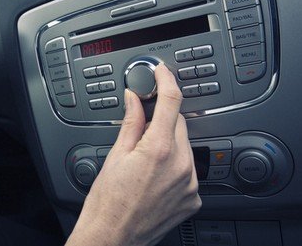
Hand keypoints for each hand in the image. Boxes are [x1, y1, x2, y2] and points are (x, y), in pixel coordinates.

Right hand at [66, 64, 200, 245]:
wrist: (112, 236)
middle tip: (140, 129)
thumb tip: (134, 99)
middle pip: (178, 124)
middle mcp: (181, 165)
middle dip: (161, 120)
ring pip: (185, 147)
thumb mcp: (115, 155)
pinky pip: (188, 170)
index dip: (166, 80)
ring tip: (144, 162)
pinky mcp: (194, 199)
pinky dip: (175, 166)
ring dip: (168, 144)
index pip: (171, 101)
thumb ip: (131, 122)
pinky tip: (154, 177)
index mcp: (158, 149)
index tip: (162, 72)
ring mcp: (190, 184)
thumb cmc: (108, 202)